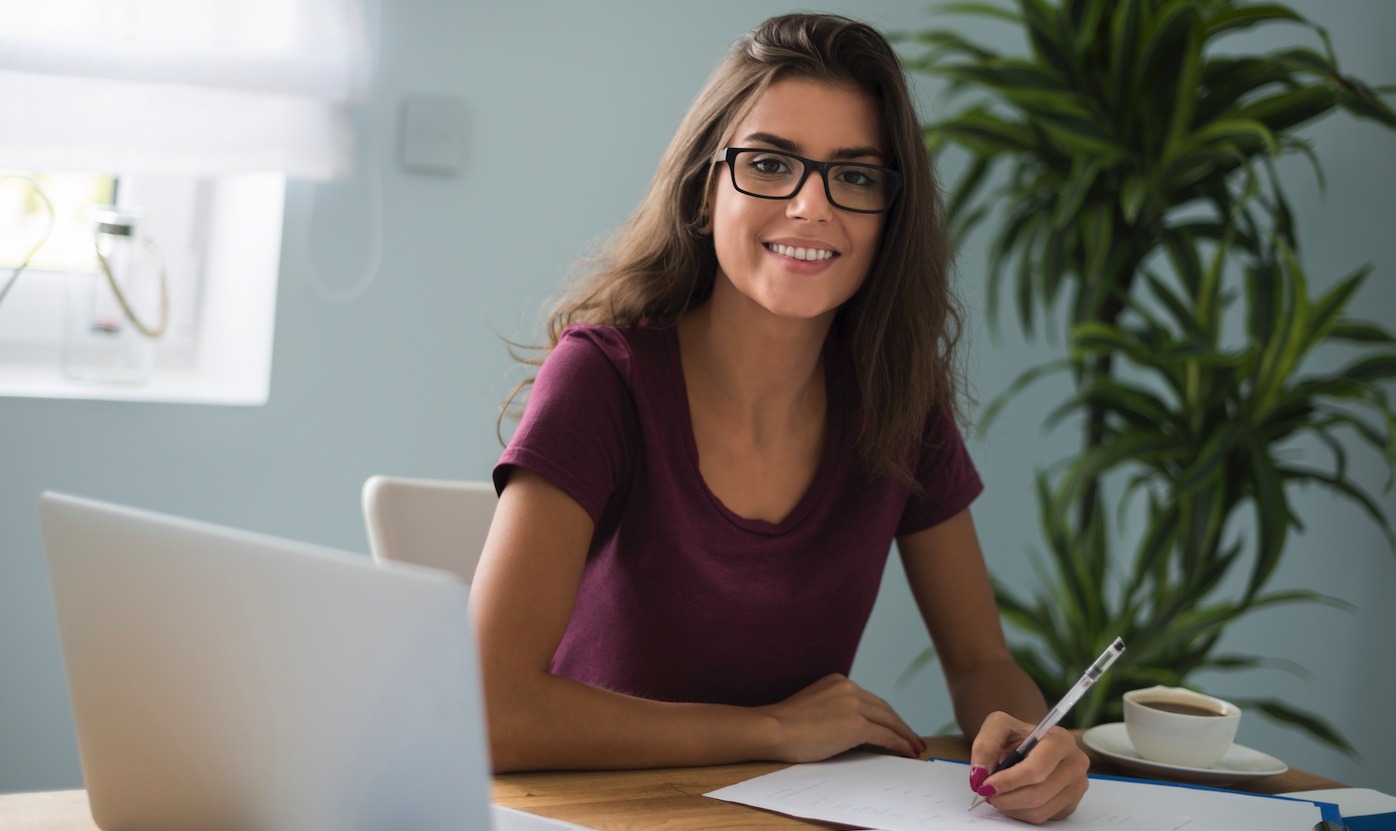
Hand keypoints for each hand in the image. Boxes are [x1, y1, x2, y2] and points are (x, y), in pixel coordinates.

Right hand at [754, 673, 925, 762]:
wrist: (773, 729)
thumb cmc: (785, 725)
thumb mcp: (813, 706)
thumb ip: (833, 709)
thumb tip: (852, 729)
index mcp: (838, 681)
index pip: (870, 699)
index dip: (885, 715)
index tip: (894, 725)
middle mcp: (849, 688)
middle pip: (884, 708)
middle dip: (900, 725)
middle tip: (913, 737)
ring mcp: (854, 704)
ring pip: (889, 721)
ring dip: (905, 735)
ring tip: (915, 747)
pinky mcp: (856, 724)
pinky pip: (886, 736)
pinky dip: (899, 744)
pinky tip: (907, 751)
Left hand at [969, 712, 1088, 823]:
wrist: (1031, 743)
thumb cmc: (1016, 735)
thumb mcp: (998, 727)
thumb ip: (985, 746)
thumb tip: (980, 775)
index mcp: (1060, 740)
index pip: (1035, 770)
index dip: (1008, 781)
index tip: (986, 785)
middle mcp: (1075, 763)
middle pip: (1037, 793)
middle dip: (1006, 797)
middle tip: (986, 793)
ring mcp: (1077, 786)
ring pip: (1039, 810)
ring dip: (1011, 807)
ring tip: (998, 795)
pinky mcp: (1072, 803)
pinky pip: (1043, 818)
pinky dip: (1021, 812)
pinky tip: (1013, 798)